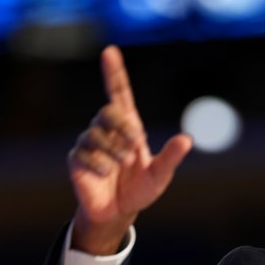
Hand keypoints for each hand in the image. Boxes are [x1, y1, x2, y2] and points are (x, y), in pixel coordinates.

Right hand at [67, 45, 192, 253]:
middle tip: (136, 145)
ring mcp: (90, 144)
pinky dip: (99, 164)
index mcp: (129, 127)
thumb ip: (171, 158)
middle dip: (123, 127)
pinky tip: (105, 174)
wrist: (117, 212)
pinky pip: (84, 153)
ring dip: (113, 149)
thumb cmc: (140, 190)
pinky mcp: (77, 160)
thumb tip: (187, 139)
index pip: (119, 94)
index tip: (109, 51)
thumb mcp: (160, 175)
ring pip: (95, 133)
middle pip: (108, 111)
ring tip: (122, 165)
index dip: (114, 72)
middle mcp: (107, 130)